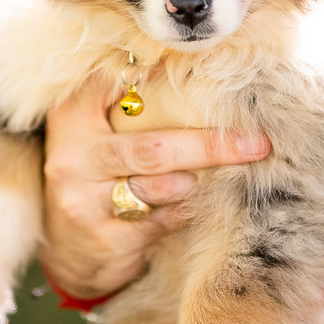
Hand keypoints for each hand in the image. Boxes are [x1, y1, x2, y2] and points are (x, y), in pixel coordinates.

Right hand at [38, 79, 269, 298]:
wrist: (66, 254)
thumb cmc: (94, 181)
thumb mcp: (94, 137)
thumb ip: (124, 105)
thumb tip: (184, 69)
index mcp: (71, 120)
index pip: (113, 84)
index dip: (157, 74)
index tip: (207, 70)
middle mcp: (74, 158)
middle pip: (153, 147)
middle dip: (210, 146)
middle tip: (257, 143)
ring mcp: (86, 202)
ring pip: (163, 187)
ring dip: (197, 183)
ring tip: (217, 179)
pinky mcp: (107, 239)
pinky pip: (166, 220)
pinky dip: (188, 210)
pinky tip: (197, 205)